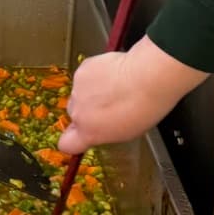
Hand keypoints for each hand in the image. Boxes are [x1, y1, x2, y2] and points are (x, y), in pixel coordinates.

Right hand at [56, 38, 206, 154]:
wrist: (147, 78)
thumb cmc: (144, 107)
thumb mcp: (126, 133)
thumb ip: (104, 131)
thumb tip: (100, 127)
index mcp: (89, 132)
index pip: (66, 144)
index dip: (73, 139)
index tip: (82, 134)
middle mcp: (78, 112)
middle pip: (74, 114)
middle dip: (87, 110)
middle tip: (108, 105)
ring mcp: (78, 90)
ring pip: (80, 93)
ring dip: (91, 91)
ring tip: (114, 87)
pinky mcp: (82, 70)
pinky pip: (85, 75)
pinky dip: (95, 74)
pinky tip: (112, 74)